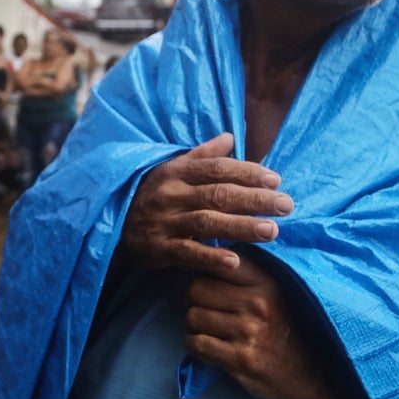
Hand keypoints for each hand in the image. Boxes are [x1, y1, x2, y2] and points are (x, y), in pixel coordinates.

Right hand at [122, 133, 292, 270]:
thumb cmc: (152, 193)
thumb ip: (202, 155)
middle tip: (286, 206)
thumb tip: (231, 136)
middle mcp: (171, 195)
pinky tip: (235, 261)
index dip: (247, 173)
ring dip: (241, 227)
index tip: (276, 180)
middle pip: (218, 195)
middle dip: (255, 200)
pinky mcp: (158, 248)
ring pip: (207, 222)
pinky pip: (187, 252)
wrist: (112, 223)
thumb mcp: (171, 169)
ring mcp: (164, 221)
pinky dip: (210, 257)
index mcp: (176, 172)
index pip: (217, 169)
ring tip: (272, 231)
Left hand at [183, 255, 357, 398]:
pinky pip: (196, 344)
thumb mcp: (281, 295)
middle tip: (200, 309)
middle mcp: (258, 303)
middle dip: (191, 300)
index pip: (218, 262)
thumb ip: (250, 276)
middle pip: (196, 288)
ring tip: (207, 331)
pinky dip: (195, 346)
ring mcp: (248, 332)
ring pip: (193, 317)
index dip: (202, 270)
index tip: (205, 282)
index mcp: (267, 282)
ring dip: (193, 326)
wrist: (319, 379)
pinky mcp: (240, 359)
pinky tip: (208, 348)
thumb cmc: (293, 333)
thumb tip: (212, 256)